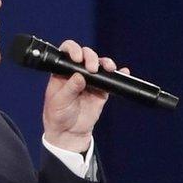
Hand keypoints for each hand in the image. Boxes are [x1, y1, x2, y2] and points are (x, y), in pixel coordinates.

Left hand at [40, 40, 130, 154]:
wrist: (70, 132)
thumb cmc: (58, 115)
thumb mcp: (60, 101)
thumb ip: (69, 88)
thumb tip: (79, 76)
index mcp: (62, 72)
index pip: (67, 53)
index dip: (73, 50)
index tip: (78, 58)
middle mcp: (76, 72)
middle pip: (86, 55)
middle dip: (91, 57)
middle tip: (92, 68)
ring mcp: (90, 81)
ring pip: (99, 65)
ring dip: (105, 63)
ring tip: (109, 68)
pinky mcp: (101, 90)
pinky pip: (110, 80)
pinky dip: (118, 75)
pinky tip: (123, 71)